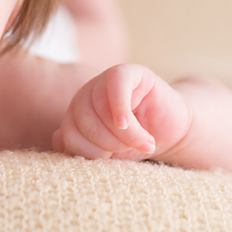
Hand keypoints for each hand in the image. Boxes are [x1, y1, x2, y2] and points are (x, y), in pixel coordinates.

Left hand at [52, 64, 191, 160]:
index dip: (87, 150)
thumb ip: (81, 148)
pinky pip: (116, 84)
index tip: (109, 159)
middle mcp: (88, 92)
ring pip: (99, 106)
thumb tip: (57, 138)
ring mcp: (106, 80)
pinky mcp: (130, 72)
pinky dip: (120, 108)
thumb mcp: (107, 152)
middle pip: (81, 119)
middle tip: (130, 149)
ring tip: (142, 143)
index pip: (67, 132)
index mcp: (78, 112)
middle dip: (106, 142)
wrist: (173, 133)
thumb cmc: (136, 143)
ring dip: (122, 133)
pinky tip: (128, 123)